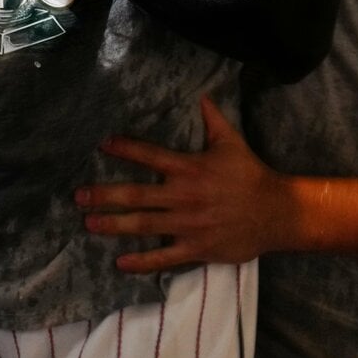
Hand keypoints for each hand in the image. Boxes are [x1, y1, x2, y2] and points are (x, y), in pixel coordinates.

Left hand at [77, 96, 282, 272]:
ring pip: (144, 226)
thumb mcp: (231, 142)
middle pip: (137, 195)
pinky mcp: (198, 249)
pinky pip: (165, 257)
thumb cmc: (251, 175)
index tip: (103, 145)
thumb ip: (212, 119)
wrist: (278, 213)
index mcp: (190, 168)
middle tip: (79, 196)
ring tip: (89, 223)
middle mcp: (185, 196)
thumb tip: (201, 94)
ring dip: (115, 225)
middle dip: (105, 195)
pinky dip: (142, 262)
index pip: (151, 156)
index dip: (125, 149)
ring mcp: (190, 225)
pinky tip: (120, 263)